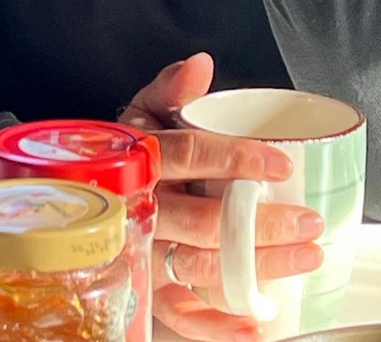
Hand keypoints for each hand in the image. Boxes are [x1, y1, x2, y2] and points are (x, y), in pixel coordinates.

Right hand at [121, 56, 323, 341]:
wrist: (71, 201)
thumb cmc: (123, 153)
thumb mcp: (139, 112)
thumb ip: (169, 88)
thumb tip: (200, 65)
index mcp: (140, 159)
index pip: (190, 155)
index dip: (237, 158)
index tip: (282, 161)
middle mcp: (140, 211)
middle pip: (204, 222)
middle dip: (263, 225)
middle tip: (308, 222)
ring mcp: (143, 256)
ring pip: (203, 268)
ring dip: (259, 269)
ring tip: (305, 257)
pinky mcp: (146, 293)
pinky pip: (182, 317)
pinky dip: (219, 327)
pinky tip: (258, 322)